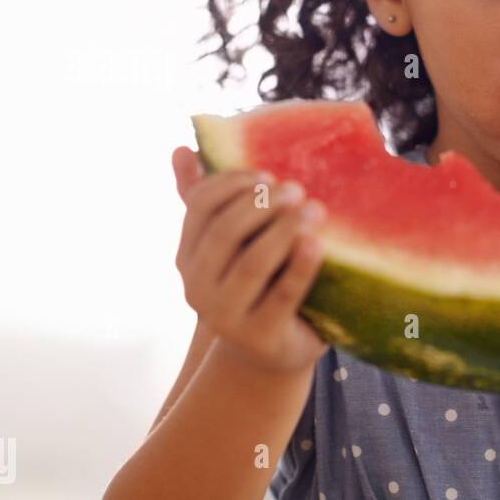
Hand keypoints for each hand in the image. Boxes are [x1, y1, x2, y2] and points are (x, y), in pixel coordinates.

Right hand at [171, 146, 329, 374]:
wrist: (273, 351)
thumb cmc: (256, 285)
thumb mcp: (231, 245)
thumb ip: (204, 199)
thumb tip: (181, 149)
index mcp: (187, 257)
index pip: (200, 208)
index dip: (232, 185)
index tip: (267, 174)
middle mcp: (197, 288)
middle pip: (225, 233)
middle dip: (260, 206)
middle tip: (296, 189)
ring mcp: (226, 316)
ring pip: (252, 264)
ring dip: (283, 230)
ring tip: (314, 209)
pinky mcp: (260, 336)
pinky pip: (282, 295)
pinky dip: (300, 266)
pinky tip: (317, 243)